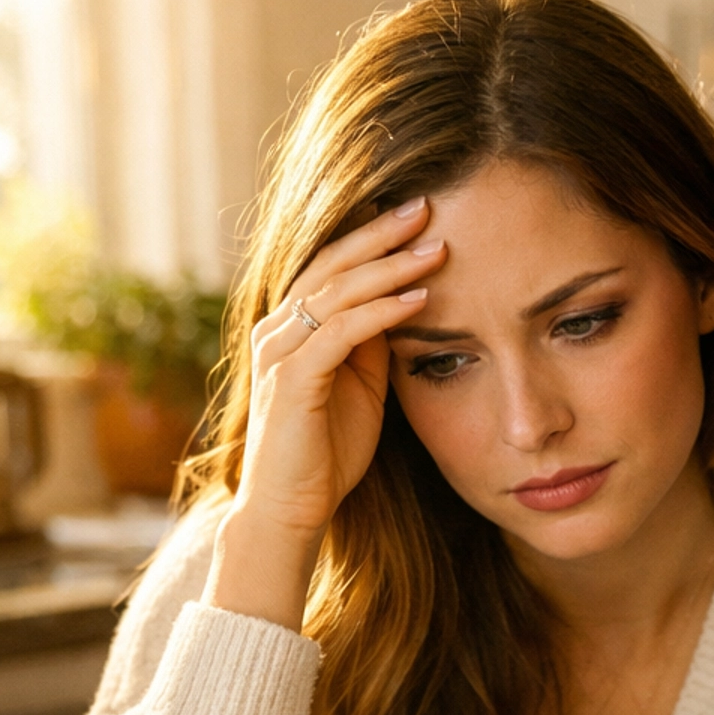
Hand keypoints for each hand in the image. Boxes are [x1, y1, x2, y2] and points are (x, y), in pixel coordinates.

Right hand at [206, 200, 444, 629]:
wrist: (293, 508)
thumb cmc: (327, 452)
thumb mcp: (358, 386)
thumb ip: (370, 344)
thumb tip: (406, 304)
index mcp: (290, 326)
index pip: (332, 265)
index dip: (373, 237)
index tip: (420, 215)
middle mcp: (277, 329)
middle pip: (332, 263)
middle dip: (381, 234)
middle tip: (427, 206)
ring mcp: (280, 351)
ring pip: (337, 291)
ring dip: (390, 267)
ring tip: (435, 247)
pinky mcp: (292, 379)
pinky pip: (341, 332)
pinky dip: (382, 312)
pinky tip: (420, 298)